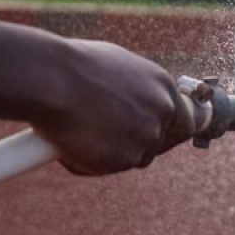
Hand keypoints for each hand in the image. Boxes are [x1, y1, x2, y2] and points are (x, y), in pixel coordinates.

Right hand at [33, 39, 196, 174]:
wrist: (50, 79)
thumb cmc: (72, 67)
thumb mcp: (116, 67)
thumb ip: (135, 90)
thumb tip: (131, 104)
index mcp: (162, 85)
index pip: (184, 120)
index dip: (166, 132)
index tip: (152, 136)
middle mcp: (162, 110)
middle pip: (161, 142)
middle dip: (138, 145)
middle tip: (109, 140)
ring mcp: (146, 135)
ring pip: (136, 157)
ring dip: (113, 153)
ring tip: (81, 131)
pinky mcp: (125, 157)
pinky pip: (111, 167)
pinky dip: (91, 161)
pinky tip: (72, 140)